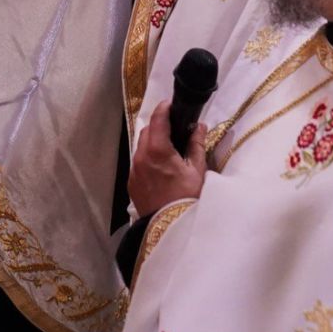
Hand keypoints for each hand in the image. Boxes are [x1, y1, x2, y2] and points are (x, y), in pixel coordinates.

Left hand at [129, 99, 205, 216]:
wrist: (170, 227)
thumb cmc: (187, 197)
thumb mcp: (197, 170)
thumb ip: (197, 145)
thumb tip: (200, 126)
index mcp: (157, 150)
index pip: (157, 119)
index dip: (164, 108)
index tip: (171, 104)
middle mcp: (141, 157)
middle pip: (147, 131)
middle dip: (158, 124)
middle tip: (174, 125)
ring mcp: (134, 170)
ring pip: (141, 146)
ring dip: (152, 141)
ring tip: (168, 146)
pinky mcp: (132, 182)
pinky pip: (138, 162)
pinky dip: (148, 157)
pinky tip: (160, 165)